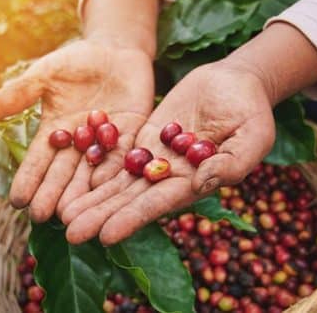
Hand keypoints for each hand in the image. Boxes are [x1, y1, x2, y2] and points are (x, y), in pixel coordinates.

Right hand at [0, 38, 154, 222]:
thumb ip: (19, 93)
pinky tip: (105, 188)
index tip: (17, 200)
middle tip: (42, 217)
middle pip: (64, 173)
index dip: (28, 179)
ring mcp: (106, 141)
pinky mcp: (132, 135)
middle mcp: (79, 143)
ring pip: (92, 172)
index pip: (39, 160)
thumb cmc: (76, 60)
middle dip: (52, 194)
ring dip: (81, 193)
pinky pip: (123, 155)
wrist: (116, 48)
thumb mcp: (45, 74)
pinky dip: (114, 171)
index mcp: (55, 131)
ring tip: (71, 214)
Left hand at [61, 60, 275, 244]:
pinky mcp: (146, 137)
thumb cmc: (252, 111)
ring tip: (62, 214)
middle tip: (70, 231)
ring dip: (92, 197)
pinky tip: (72, 178)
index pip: (157, 205)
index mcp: (194, 183)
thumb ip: (232, 164)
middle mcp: (170, 176)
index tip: (105, 235)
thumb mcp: (253, 137)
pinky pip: (118, 153)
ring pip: (118, 181)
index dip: (131, 219)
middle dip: (101, 215)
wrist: (237, 81)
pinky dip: (96, 165)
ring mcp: (156, 157)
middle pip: (129, 199)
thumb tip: (202, 183)